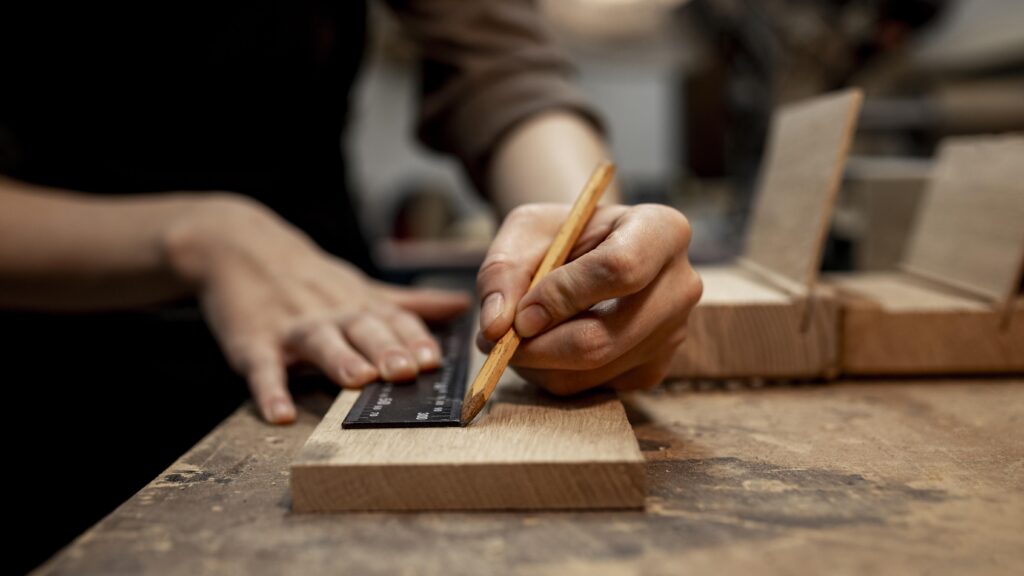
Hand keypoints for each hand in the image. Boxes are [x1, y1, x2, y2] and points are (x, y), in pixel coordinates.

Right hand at [165, 196, 469, 423]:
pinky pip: (262, 368)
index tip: (434, 360)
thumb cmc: (312, 280)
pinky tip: (279, 414)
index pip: (395, 320)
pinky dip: (270, 391)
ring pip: (320, 342)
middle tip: (406, 371)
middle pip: (364, 329)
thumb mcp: (361, 288)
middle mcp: (332, 314)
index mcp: (360, 306)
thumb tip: (463, 305)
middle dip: (386, 349)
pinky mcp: (253, 342)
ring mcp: (292, 327)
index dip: (415, 339)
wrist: (239, 247)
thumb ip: (409, 304)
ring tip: (357, 380)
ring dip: (339, 359)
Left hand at [476, 203, 701, 393]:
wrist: (590, 253)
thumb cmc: (561, 235)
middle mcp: (680, 285)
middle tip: (497, 339)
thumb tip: (496, 327)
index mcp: (662, 230)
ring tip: (514, 337)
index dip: (562, 296)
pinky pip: (593, 388)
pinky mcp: (654, 370)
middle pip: (604, 337)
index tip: (519, 314)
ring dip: (537, 364)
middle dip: (538, 346)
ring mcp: (673, 333)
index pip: (619, 269)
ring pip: (592, 370)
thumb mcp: (526, 232)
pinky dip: (554, 374)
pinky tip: (545, 346)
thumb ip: (503, 271)